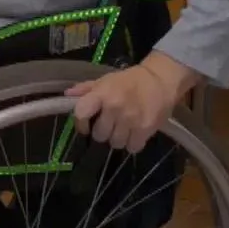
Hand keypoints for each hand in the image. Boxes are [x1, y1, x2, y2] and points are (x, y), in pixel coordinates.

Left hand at [65, 53, 202, 152]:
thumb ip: (86, 89)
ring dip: (117, 139)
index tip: (85, 126)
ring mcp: (130, 120)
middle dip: (103, 132)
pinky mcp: (145, 130)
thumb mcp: (106, 80)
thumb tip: (67, 94)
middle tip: (110, 125)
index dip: (80, 124)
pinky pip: (132, 147)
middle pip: (99, 135)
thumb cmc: (130, 80)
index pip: (81, 113)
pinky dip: (132, 143)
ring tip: (123, 129)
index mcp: (102, 94)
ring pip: (115, 143)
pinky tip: (135, 133)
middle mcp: (114, 107)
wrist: (161, 80)